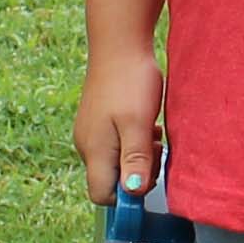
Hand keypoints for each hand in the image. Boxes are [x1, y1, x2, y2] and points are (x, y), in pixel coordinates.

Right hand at [76, 46, 160, 205]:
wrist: (120, 44)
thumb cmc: (130, 82)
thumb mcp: (138, 124)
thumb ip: (135, 159)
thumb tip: (133, 192)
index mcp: (95, 150)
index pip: (102, 196)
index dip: (126, 197)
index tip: (148, 178)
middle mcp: (88, 146)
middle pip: (111, 181)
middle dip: (137, 175)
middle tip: (155, 150)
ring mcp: (91, 134)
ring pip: (117, 163)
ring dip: (139, 157)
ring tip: (153, 134)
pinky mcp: (99, 123)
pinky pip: (117, 146)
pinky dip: (135, 142)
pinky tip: (148, 125)